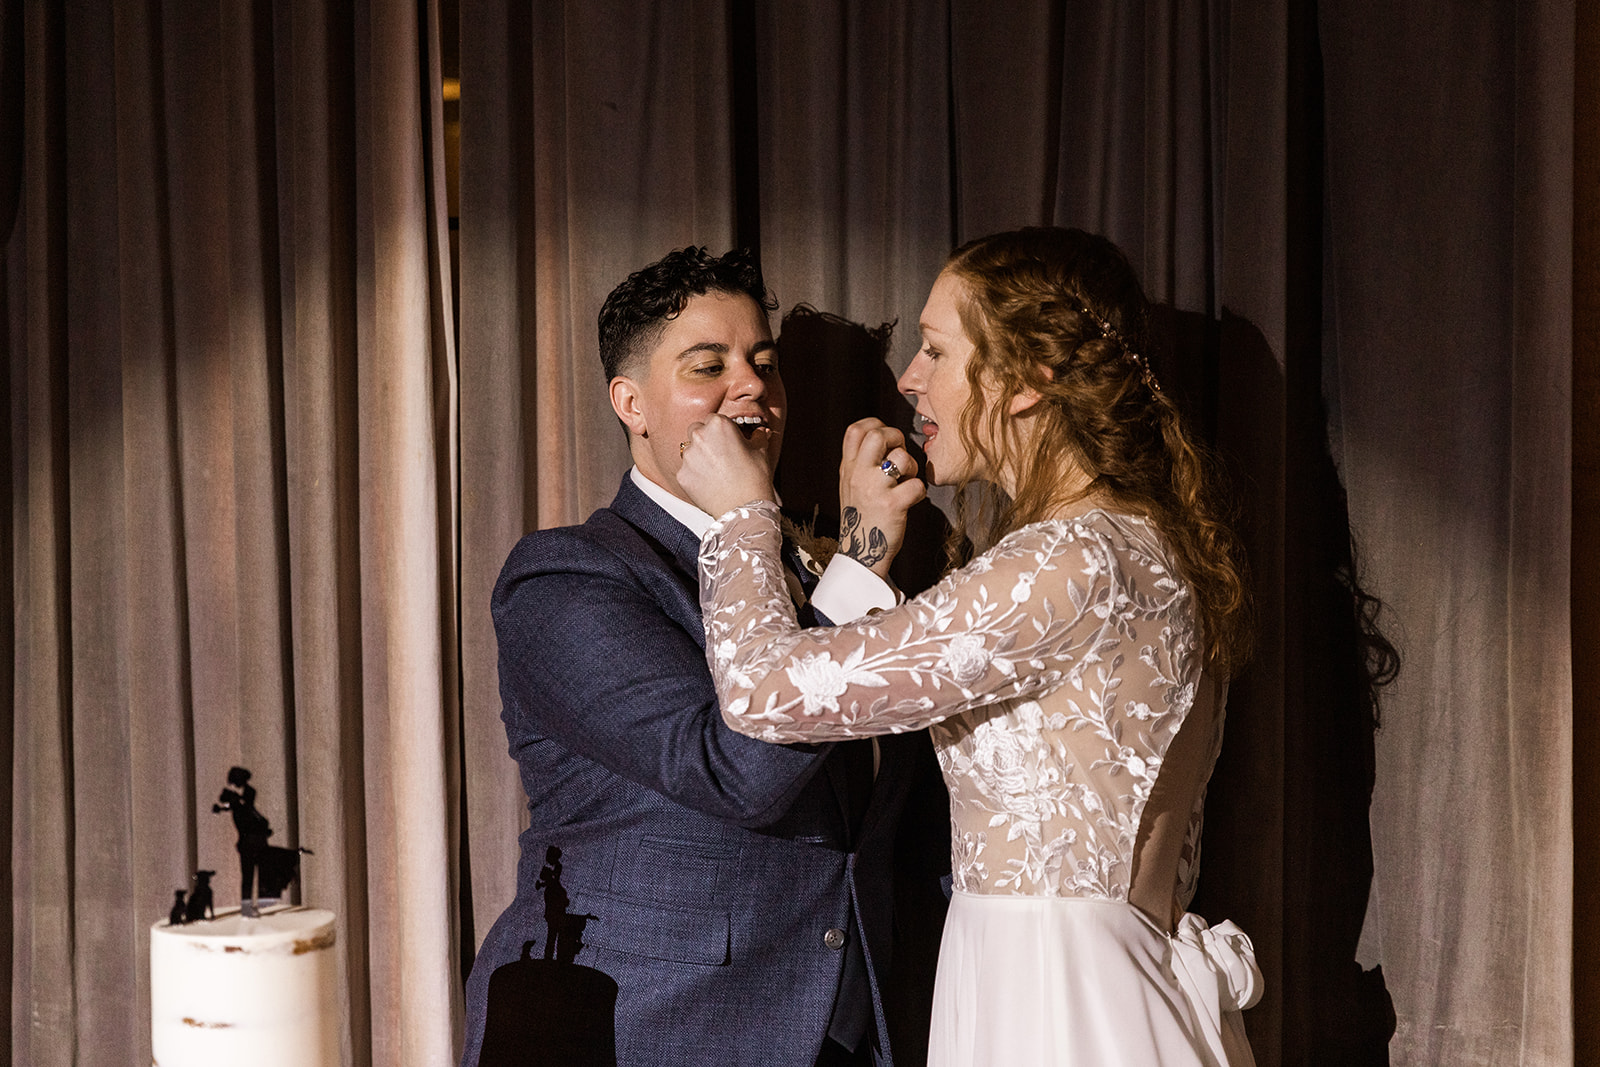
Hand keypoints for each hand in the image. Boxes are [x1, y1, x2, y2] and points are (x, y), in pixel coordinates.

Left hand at [678, 414, 778, 516]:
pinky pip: (686, 470)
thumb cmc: (755, 477)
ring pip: (689, 450)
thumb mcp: (761, 451)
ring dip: (698, 456)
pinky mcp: (682, 475)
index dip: (721, 430)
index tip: (727, 439)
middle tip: (719, 453)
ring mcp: (688, 457)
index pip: (713, 419)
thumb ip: (758, 436)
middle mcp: (699, 436)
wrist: (744, 507)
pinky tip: (709, 483)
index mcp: (719, 424)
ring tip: (715, 471)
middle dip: (705, 438)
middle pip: (696, 430)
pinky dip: (695, 475)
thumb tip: (760, 432)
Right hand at [838, 418, 925, 578]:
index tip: (886, 437)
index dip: (875, 425)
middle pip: (877, 435)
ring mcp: (874, 489)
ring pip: (901, 458)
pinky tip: (911, 501)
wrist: (860, 555)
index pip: (855, 430)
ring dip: (912, 467)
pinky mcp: (892, 505)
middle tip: (900, 454)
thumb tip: (884, 438)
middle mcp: (858, 475)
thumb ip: (862, 462)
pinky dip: (919, 492)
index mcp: (848, 468)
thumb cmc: (863, 518)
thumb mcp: (851, 485)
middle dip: (896, 437)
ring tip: (907, 481)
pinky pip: (917, 485)